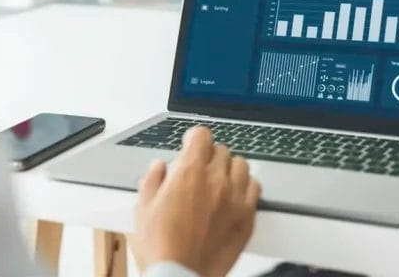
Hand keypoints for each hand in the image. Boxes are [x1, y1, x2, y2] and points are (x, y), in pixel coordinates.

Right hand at [129, 126, 260, 276]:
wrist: (180, 275)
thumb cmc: (161, 247)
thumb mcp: (143, 207)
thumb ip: (152, 180)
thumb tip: (159, 168)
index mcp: (188, 173)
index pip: (202, 135)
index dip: (194, 137)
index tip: (190, 144)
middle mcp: (215, 181)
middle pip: (221, 149)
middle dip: (208, 155)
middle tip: (199, 167)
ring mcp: (235, 199)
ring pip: (242, 165)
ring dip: (229, 168)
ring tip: (218, 179)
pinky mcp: (247, 218)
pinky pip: (255, 188)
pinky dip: (245, 186)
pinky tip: (234, 194)